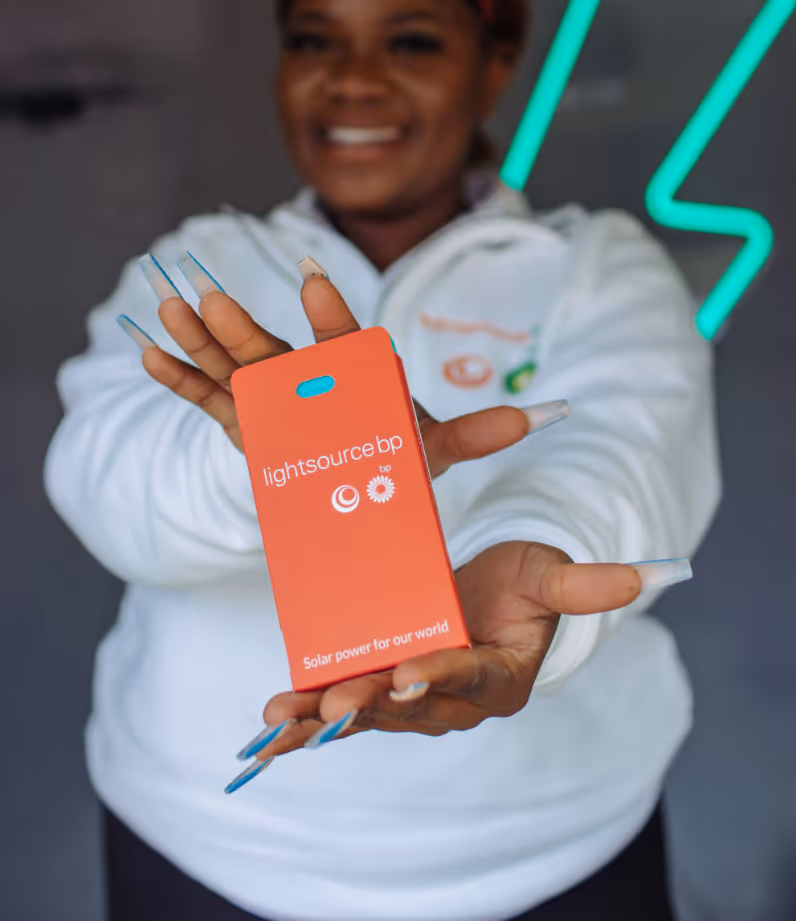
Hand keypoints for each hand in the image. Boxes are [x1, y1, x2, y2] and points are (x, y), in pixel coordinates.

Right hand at [134, 253, 556, 473]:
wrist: (355, 466)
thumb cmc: (393, 445)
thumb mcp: (432, 445)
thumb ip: (477, 432)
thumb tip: (543, 418)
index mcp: (347, 375)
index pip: (339, 343)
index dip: (328, 315)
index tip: (314, 279)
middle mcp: (302, 379)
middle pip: (269, 353)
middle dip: (242, 326)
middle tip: (213, 295)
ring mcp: (267, 399)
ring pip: (229, 367)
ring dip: (200, 341)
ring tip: (172, 305)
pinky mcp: (242, 421)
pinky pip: (206, 400)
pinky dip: (180, 382)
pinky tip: (149, 354)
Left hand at [253, 541, 641, 757]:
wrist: (496, 596)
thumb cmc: (526, 586)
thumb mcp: (549, 578)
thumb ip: (582, 585)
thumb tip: (643, 576)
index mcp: (500, 678)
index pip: (468, 677)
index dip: (439, 676)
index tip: (405, 675)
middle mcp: (455, 699)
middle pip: (409, 707)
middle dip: (368, 708)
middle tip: (331, 710)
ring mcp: (415, 697)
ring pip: (368, 714)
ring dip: (323, 720)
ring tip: (277, 723)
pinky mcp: (383, 688)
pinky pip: (344, 707)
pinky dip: (306, 720)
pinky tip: (266, 729)